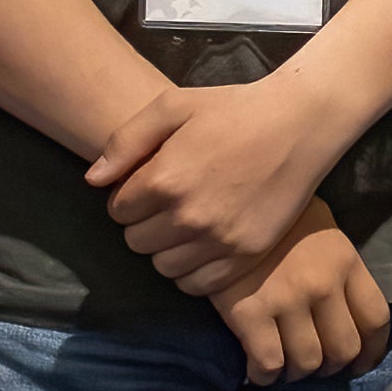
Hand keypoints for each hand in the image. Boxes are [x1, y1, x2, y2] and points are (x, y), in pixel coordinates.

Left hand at [90, 73, 342, 298]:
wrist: (298, 126)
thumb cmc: (232, 110)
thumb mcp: (173, 106)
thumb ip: (125, 140)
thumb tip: (93, 180)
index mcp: (164, 179)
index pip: (118, 210)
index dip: (128, 197)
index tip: (149, 185)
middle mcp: (188, 216)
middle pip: (136, 242)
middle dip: (144, 223)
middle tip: (168, 204)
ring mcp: (219, 240)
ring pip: (163, 267)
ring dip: (166, 249)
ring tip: (185, 225)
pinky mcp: (245, 256)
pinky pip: (197, 285)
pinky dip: (192, 271)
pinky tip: (202, 246)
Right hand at [210, 202, 389, 387]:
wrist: (223, 202)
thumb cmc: (276, 217)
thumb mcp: (322, 231)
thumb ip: (339, 269)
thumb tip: (344, 314)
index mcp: (345, 261)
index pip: (375, 318)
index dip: (372, 350)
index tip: (360, 363)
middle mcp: (322, 283)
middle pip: (344, 348)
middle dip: (332, 367)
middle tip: (315, 364)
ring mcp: (286, 299)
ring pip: (307, 362)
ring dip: (298, 373)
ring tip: (286, 367)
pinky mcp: (248, 312)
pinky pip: (268, 363)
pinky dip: (265, 375)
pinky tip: (259, 370)